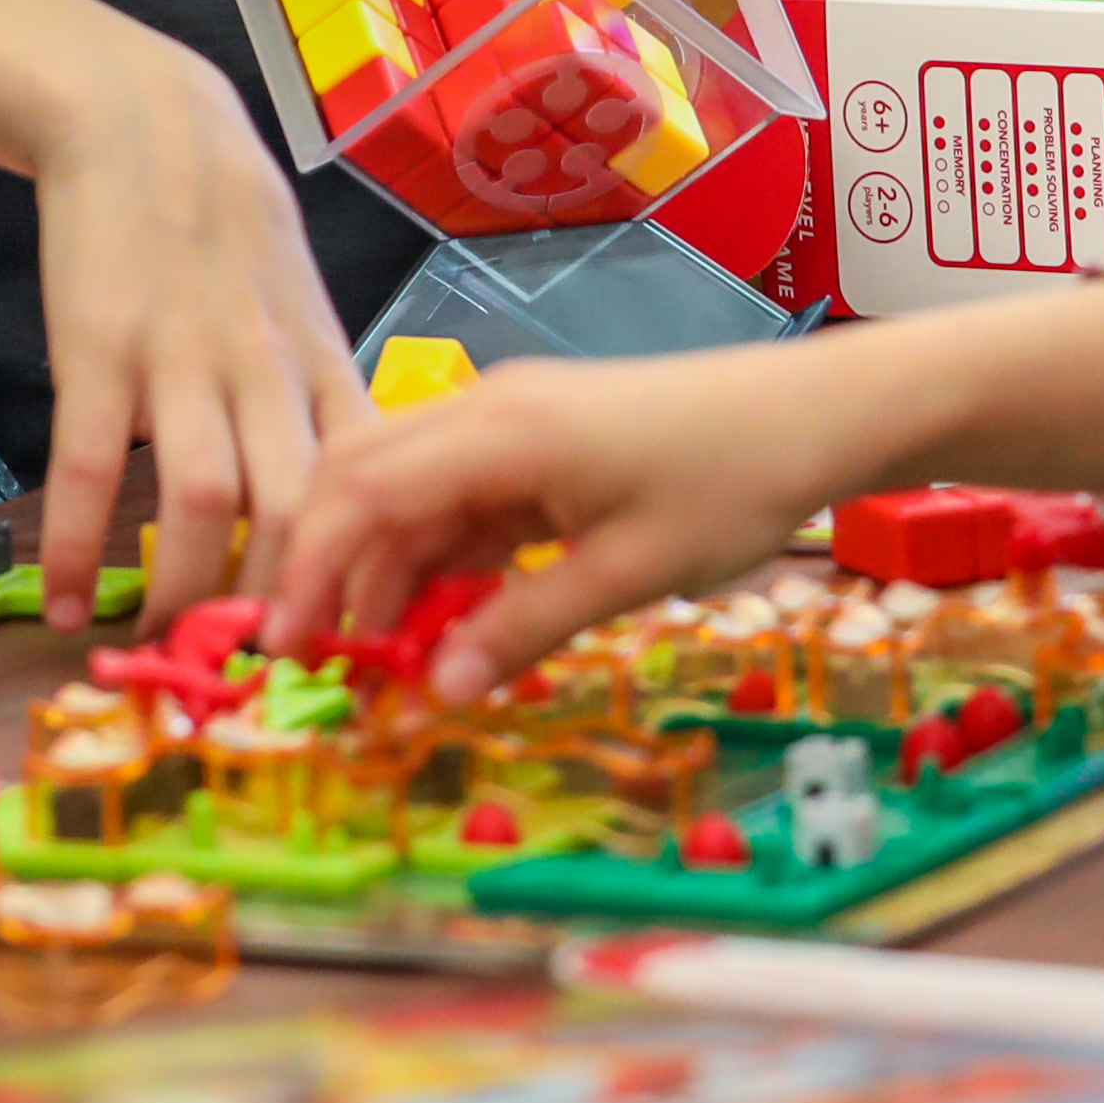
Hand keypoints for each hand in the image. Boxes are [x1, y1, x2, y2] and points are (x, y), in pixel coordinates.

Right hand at [18, 32, 362, 621]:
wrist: (145, 123)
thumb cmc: (229, 224)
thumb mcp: (303, 304)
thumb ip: (325, 398)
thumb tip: (360, 496)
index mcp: (320, 363)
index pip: (369, 483)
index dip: (371, 565)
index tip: (361, 641)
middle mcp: (262, 369)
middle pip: (297, 508)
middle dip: (287, 603)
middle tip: (265, 674)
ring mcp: (179, 359)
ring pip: (205, 500)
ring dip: (187, 589)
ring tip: (166, 648)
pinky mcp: (97, 350)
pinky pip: (92, 468)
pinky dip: (80, 548)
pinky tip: (70, 606)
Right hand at [265, 345, 902, 702]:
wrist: (813, 414)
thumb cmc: (730, 484)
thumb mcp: (627, 573)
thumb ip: (524, 628)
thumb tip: (439, 692)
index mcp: (501, 431)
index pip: (361, 492)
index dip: (314, 570)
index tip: (290, 647)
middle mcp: (488, 410)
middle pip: (362, 478)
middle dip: (328, 566)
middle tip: (316, 659)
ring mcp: (511, 421)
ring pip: (405, 489)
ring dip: (383, 567)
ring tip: (382, 658)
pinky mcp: (538, 440)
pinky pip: (457, 496)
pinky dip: (435, 556)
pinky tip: (441, 618)